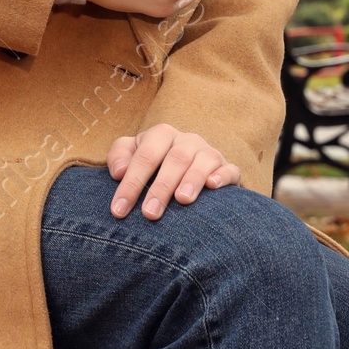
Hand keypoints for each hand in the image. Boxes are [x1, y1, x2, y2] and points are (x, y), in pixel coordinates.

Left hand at [106, 124, 240, 219]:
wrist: (186, 166)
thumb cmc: (153, 164)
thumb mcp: (132, 154)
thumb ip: (119, 156)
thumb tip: (118, 171)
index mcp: (161, 134)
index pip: (144, 156)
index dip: (131, 183)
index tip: (119, 210)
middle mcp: (187, 140)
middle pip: (175, 159)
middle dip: (161, 187)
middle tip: (149, 214)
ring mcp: (209, 153)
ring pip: (203, 161)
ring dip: (192, 180)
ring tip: (182, 200)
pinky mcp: (228, 168)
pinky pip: (229, 169)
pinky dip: (222, 176)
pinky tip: (213, 186)